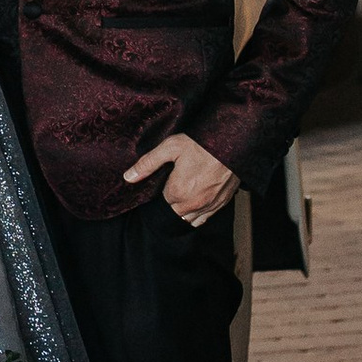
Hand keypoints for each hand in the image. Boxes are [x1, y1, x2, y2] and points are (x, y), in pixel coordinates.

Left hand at [124, 131, 239, 226]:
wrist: (233, 142)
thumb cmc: (202, 143)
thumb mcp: (170, 147)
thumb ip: (148, 164)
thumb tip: (128, 177)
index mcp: (178, 192)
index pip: (164, 201)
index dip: (165, 190)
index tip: (169, 178)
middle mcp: (193, 204)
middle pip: (176, 212)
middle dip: (174, 201)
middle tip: (178, 182)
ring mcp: (209, 205)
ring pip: (190, 219)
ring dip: (185, 210)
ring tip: (187, 192)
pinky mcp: (222, 203)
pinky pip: (206, 218)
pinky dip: (200, 213)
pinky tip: (198, 201)